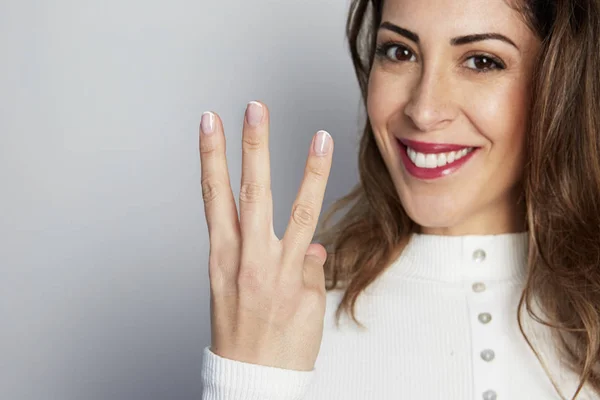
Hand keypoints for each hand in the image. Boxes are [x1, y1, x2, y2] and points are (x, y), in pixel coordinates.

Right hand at [199, 101, 333, 370]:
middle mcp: (244, 258)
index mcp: (221, 254)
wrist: (250, 380)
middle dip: (253, 146)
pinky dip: (317, 254)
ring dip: (310, 171)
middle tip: (255, 109)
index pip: (213, 194)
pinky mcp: (302, 289)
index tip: (210, 122)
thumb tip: (312, 248)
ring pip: (297, 212)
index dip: (211, 155)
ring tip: (320, 138)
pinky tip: (318, 252)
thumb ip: (268, 260)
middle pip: (250, 192)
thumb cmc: (240, 334)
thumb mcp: (234, 292)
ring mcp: (275, 272)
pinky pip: (316, 260)